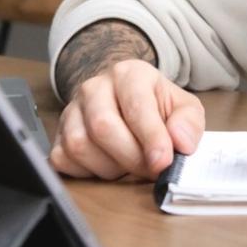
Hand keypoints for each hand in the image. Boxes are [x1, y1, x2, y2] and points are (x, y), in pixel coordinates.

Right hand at [49, 58, 204, 180]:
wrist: (123, 97)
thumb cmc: (154, 105)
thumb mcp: (182, 107)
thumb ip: (188, 122)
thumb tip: (182, 142)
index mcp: (129, 74)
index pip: (135, 105)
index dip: (150, 136)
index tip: (163, 161)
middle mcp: (94, 87)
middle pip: (103, 127)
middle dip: (131, 158)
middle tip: (150, 170)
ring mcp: (71, 110)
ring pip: (80, 146)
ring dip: (109, 168)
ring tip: (129, 165)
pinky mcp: (57, 134)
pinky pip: (63, 159)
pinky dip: (86, 172)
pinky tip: (106, 166)